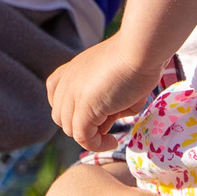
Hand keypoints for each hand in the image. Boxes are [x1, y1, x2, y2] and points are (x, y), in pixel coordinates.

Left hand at [47, 38, 161, 151]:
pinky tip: (114, 142)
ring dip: (92, 135)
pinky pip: (83, 138)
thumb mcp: (115, 83)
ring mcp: (73, 95)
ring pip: (71, 129)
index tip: (94, 115)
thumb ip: (104, 105)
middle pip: (61, 117)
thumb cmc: (138, 60)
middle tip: (109, 120)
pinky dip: (97, 146)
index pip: (55, 96)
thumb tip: (102, 128)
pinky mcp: (84, 108)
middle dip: (83, 124)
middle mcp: (67, 81)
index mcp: (72, 70)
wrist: (140, 50)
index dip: (72, 111)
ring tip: (114, 127)